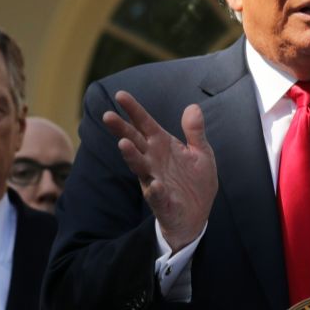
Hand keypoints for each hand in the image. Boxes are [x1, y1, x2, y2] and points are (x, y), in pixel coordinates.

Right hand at [103, 91, 217, 252]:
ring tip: (123, 144)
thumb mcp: (201, 153)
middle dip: (121, 129)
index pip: (145, 124)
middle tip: (108, 116)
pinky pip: (157, 195)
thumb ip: (195, 131)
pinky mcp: (162, 202)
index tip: (120, 94)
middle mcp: (153, 161)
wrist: (197, 215)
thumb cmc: (195, 181)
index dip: (134, 110)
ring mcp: (155, 180)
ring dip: (131, 156)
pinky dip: (155, 190)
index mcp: (162, 145)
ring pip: (139, 166)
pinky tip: (155, 185)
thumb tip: (193, 106)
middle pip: (134, 141)